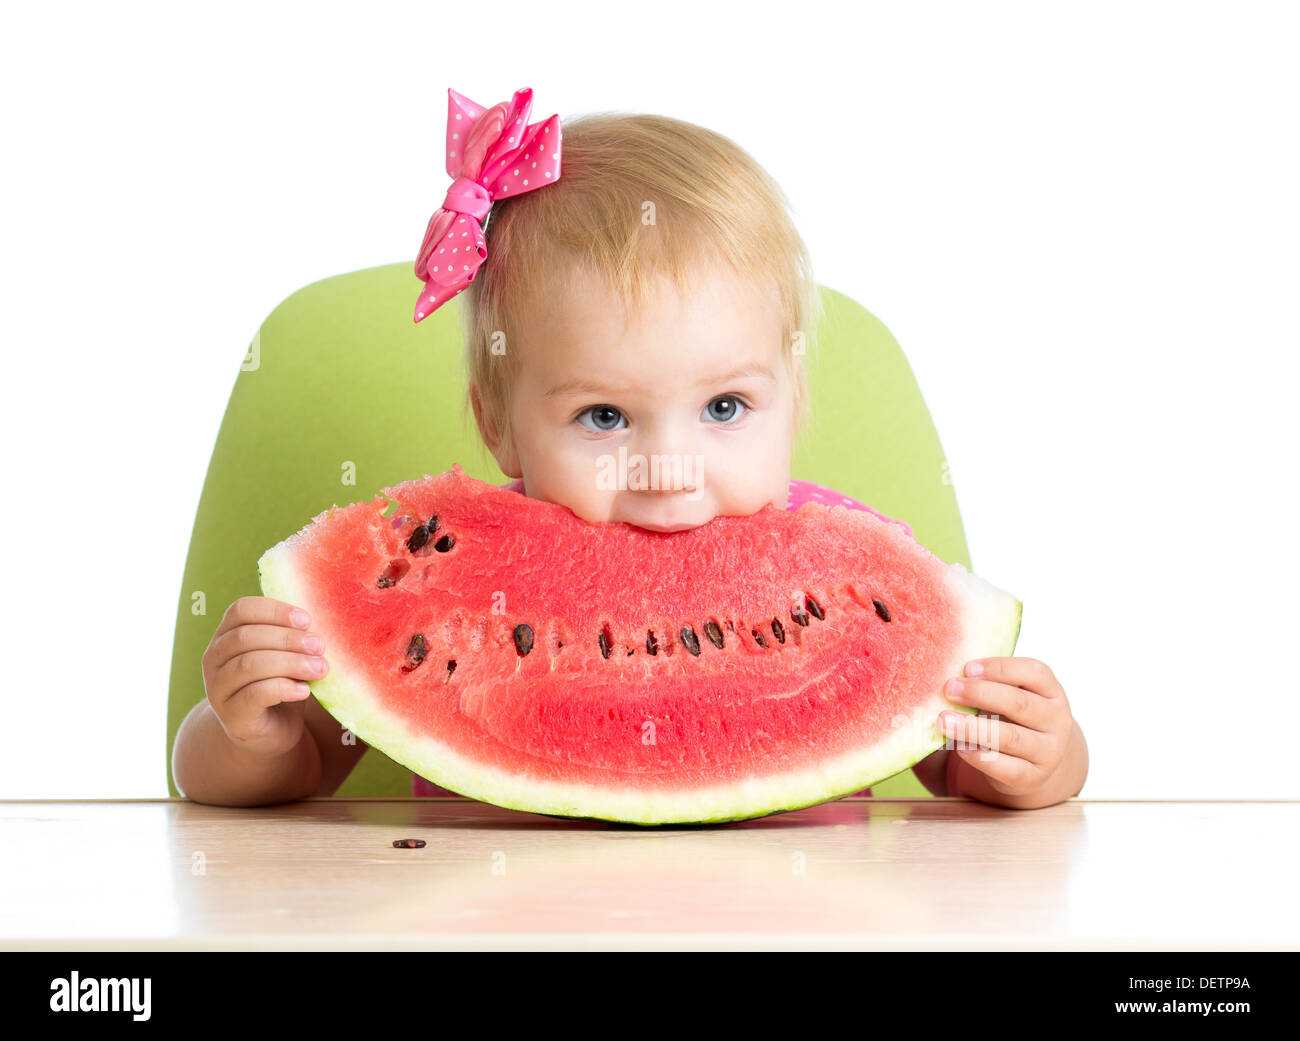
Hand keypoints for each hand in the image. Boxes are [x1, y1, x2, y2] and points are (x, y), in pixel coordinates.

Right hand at [201, 596, 329, 759]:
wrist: (269, 734)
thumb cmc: (280, 686)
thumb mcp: (285, 656)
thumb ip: (292, 638)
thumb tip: (318, 625)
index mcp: (226, 636)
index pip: (240, 610)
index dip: (274, 610)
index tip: (306, 620)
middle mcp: (214, 660)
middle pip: (245, 637)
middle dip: (288, 638)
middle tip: (319, 645)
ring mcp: (218, 689)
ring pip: (249, 665)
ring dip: (291, 662)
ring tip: (320, 668)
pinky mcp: (231, 716)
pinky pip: (255, 694)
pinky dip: (284, 687)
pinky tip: (304, 690)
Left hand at [936, 656, 1073, 798]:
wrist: (1034, 761)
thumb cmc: (1012, 718)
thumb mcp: (1010, 696)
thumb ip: (989, 684)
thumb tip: (947, 675)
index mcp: (1052, 692)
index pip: (1034, 673)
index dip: (1000, 668)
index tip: (967, 668)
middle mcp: (1056, 720)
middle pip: (1019, 703)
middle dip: (980, 694)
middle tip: (949, 689)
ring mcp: (1048, 751)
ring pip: (1011, 737)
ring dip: (973, 728)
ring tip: (943, 720)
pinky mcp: (1033, 777)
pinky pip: (1006, 768)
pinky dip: (981, 757)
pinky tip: (959, 748)